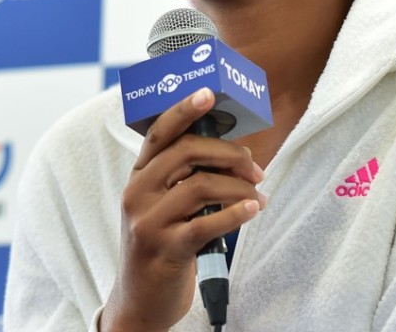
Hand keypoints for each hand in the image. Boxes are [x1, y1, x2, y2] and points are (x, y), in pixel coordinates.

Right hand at [100, 87, 265, 331]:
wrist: (139, 300)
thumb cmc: (159, 245)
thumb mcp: (159, 207)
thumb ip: (180, 180)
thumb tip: (226, 152)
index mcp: (137, 177)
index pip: (158, 134)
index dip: (183, 110)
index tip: (208, 95)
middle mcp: (137, 193)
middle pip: (185, 153)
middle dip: (229, 153)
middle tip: (255, 166)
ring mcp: (148, 222)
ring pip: (201, 186)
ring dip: (239, 186)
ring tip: (258, 195)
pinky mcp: (165, 248)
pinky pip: (207, 224)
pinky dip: (236, 213)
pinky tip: (253, 209)